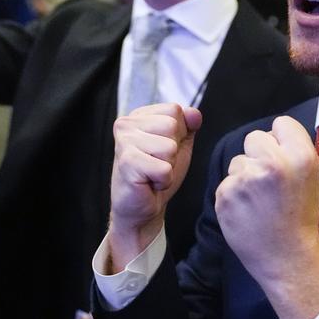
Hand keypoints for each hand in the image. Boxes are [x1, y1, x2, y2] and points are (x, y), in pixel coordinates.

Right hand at [108, 103, 201, 270]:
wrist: (141, 208)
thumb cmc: (158, 174)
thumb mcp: (180, 144)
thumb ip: (188, 125)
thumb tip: (194, 113)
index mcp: (139, 116)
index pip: (175, 110)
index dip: (179, 133)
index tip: (163, 148)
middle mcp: (127, 124)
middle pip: (172, 126)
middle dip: (174, 150)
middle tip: (158, 163)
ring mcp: (124, 142)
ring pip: (170, 147)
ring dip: (168, 166)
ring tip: (153, 173)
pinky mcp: (127, 163)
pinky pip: (164, 169)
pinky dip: (163, 180)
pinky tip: (149, 183)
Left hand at [215, 116, 318, 318]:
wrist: (287, 258)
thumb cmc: (301, 215)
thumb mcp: (311, 176)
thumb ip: (293, 150)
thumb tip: (273, 134)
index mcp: (301, 156)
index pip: (281, 123)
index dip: (280, 139)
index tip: (282, 155)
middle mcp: (273, 163)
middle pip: (254, 137)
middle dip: (258, 154)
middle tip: (268, 178)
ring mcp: (246, 179)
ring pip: (237, 161)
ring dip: (244, 175)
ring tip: (259, 199)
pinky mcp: (225, 195)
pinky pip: (226, 182)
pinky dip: (233, 194)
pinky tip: (247, 210)